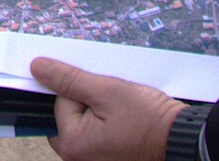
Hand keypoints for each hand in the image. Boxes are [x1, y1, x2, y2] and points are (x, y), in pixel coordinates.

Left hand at [32, 58, 182, 160]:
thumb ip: (68, 79)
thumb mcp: (106, 90)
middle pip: (68, 116)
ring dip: (98, 113)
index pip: (60, 102)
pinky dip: (107, 125)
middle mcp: (78, 159)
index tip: (102, 91)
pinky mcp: (106, 160)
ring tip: (122, 113)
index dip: (82, 90)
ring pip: (84, 124)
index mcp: (72, 145)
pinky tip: (124, 121)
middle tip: (113, 104)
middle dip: (87, 103)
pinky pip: (97, 136)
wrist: (180, 138)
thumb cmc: (148, 119)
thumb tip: (37, 68)